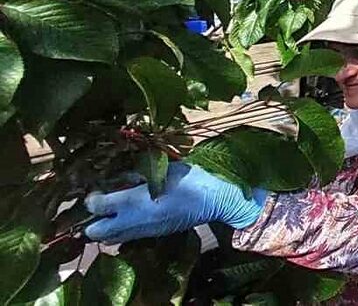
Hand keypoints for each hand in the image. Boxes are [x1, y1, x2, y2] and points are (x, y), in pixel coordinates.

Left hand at [85, 163, 265, 243]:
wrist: (215, 201)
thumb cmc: (191, 180)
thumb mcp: (164, 169)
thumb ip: (139, 173)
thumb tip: (120, 174)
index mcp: (134, 201)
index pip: (96, 206)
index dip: (92, 198)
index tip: (97, 189)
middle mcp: (133, 220)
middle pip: (95, 232)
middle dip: (91, 221)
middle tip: (100, 206)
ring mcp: (142, 231)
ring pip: (109, 239)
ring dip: (106, 227)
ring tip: (113, 212)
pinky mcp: (152, 236)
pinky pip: (126, 238)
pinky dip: (122, 231)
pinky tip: (131, 217)